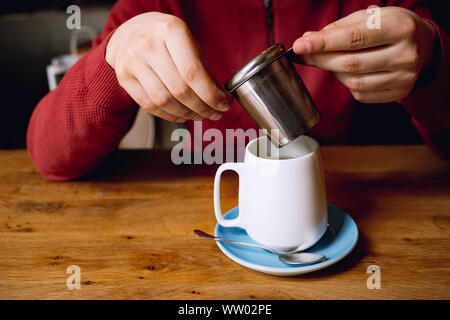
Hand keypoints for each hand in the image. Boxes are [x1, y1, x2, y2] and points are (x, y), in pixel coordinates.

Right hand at [106, 12, 231, 121]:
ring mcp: (133, 61)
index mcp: (170, 31)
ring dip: (187, 114)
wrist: (131, 33)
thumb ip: (205, 69)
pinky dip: (170, 115)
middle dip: (203, 108)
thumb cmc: (165, 39)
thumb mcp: (189, 43)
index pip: (193, 73)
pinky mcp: (124, 77)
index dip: (211, 95)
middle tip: (216, 114)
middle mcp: (148, 44)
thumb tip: (220, 98)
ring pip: (164, 101)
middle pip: (180, 90)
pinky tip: (182, 115)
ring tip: (200, 115)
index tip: (224, 104)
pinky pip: (150, 105)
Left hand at [293, 7, 436, 102]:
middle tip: (304, 54)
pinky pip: (360, 94)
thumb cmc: (391, 27)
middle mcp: (405, 55)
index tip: (300, 46)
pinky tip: (349, 72)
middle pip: (350, 63)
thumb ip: (338, 28)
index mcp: (399, 28)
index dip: (323, 43)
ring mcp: (403, 78)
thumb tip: (307, 40)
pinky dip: (347, 84)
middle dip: (321, 59)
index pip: (354, 38)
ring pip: (353, 82)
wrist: (423, 45)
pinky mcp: (398, 93)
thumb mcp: (370, 17)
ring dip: (334, 72)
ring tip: (332, 60)